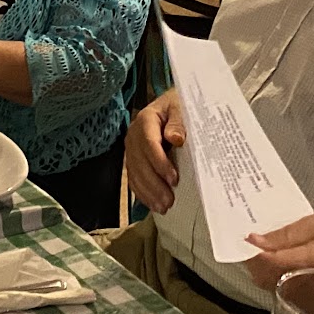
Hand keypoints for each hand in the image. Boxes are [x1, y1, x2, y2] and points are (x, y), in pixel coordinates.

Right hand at [125, 90, 184, 213]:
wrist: (172, 106)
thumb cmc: (179, 107)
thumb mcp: (181, 107)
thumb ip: (179, 121)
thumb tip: (175, 138)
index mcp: (146, 119)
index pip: (149, 142)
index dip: (159, 162)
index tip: (173, 179)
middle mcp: (134, 134)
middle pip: (139, 161)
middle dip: (153, 183)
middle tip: (169, 201)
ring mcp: (132, 148)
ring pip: (135, 172)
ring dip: (148, 192)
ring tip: (163, 207)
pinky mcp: (134, 159)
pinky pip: (133, 178)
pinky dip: (142, 192)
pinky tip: (152, 204)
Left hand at [244, 209, 313, 294]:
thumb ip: (287, 233)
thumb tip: (255, 240)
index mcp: (311, 260)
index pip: (267, 263)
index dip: (249, 253)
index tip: (242, 238)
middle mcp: (310, 286)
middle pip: (265, 280)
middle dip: (255, 263)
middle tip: (257, 242)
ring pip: (275, 289)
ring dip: (267, 272)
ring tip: (272, 251)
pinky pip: (289, 295)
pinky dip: (282, 281)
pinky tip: (287, 264)